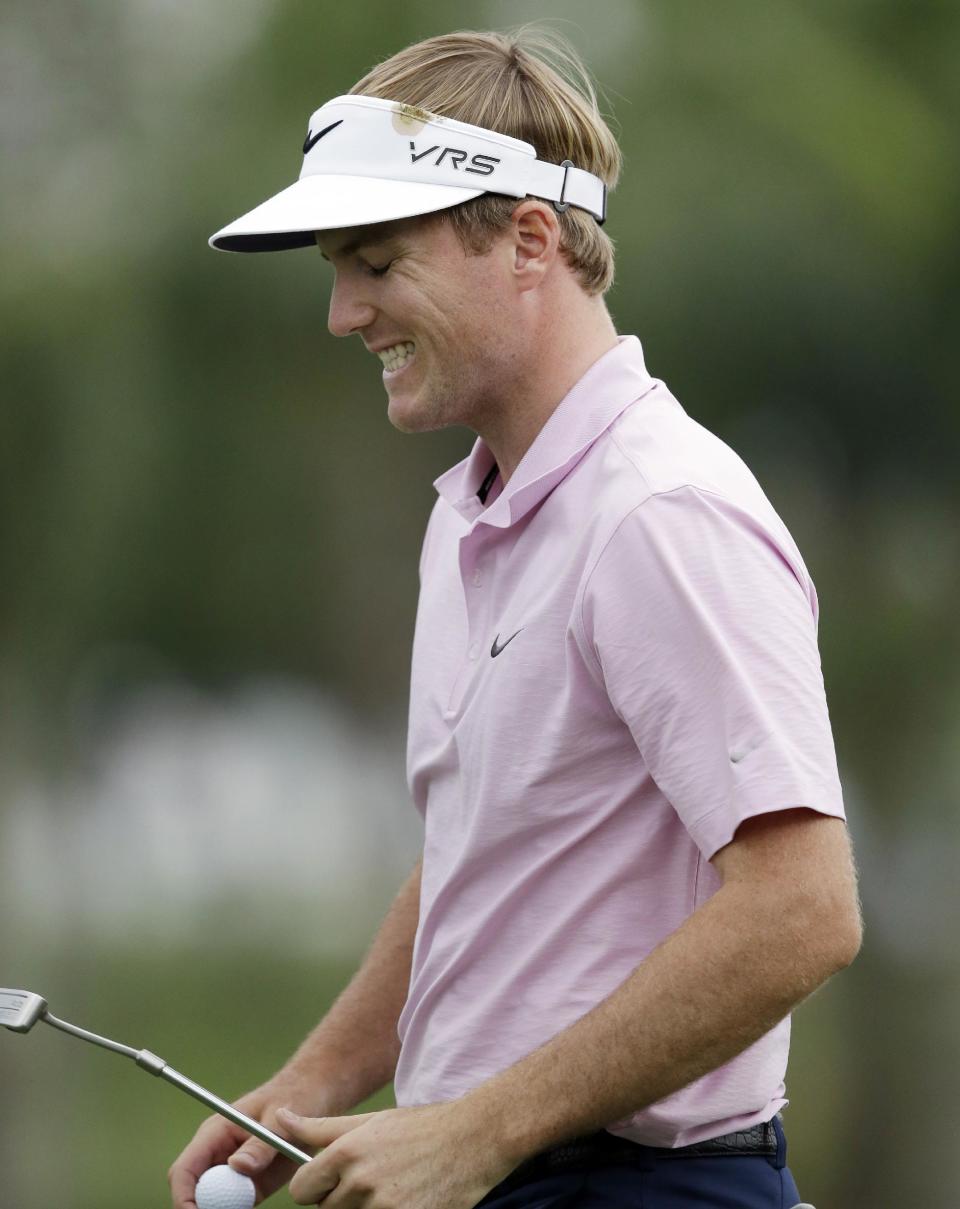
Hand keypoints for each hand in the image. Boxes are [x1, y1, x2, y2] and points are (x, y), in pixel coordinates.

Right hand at [168, 1076, 318, 1208]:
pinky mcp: (249, 1185)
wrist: (313, 1097)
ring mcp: (231, 1171)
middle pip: (193, 1192)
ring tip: (250, 1203)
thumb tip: (237, 1166)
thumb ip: (261, 1144)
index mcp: (215, 1133)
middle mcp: (217, 1155)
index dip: (183, 1197)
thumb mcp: (281, 1120)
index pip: (184, 1170)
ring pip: (212, 1203)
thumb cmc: (294, 1097)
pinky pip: (235, 1206)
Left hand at [280, 1103, 517, 1207]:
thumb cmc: (419, 1128)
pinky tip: (404, 1197)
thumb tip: (278, 1119)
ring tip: (391, 1188)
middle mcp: (360, 1185)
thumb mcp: (369, 1122)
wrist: (473, 1140)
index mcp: (346, 1154)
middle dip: (340, 1198)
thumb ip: (319, 1128)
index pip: (301, 1189)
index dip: (314, 1185)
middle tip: (371, 1178)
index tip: (331, 1179)